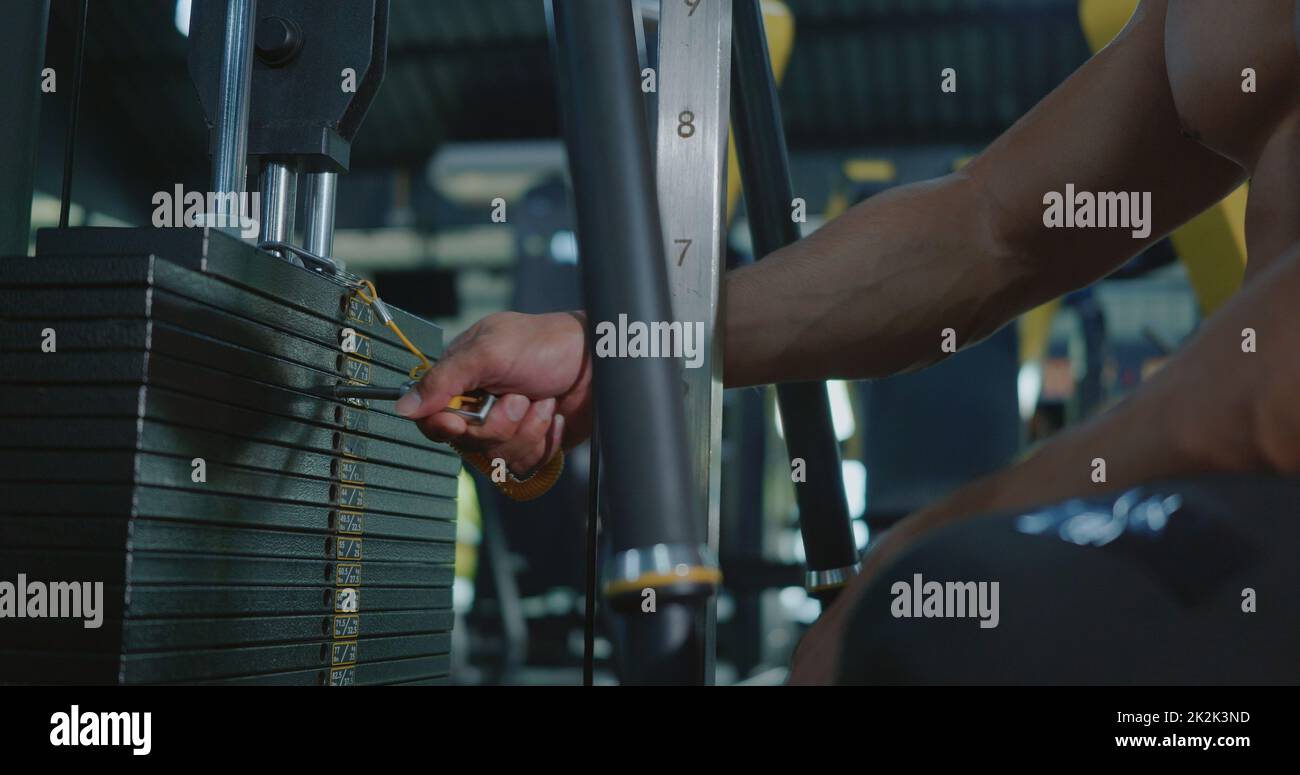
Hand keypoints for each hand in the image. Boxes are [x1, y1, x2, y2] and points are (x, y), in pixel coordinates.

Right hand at [396, 311, 592, 476]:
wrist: (599, 360)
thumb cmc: (546, 344)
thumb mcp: (489, 352)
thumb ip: (444, 380)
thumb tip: (402, 407)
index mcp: (462, 378)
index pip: (431, 416)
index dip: (444, 427)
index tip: (462, 424)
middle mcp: (480, 405)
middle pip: (466, 443)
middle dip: (498, 424)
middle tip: (519, 398)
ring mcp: (507, 426)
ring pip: (497, 456)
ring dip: (526, 431)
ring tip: (544, 402)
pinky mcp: (533, 443)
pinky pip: (525, 464)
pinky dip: (544, 442)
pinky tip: (555, 417)